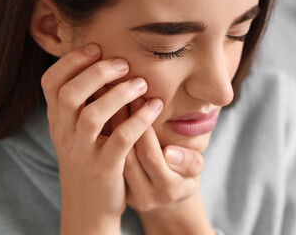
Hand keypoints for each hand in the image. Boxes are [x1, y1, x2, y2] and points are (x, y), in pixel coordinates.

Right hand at [41, 44, 162, 234]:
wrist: (88, 206)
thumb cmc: (89, 160)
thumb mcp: (76, 133)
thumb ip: (81, 105)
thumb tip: (101, 68)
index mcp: (57, 122)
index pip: (50, 83)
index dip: (71, 61)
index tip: (96, 48)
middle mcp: (64, 135)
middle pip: (69, 94)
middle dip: (96, 72)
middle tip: (122, 63)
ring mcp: (82, 153)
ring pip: (93, 116)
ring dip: (119, 94)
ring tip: (141, 83)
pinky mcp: (104, 169)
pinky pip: (121, 139)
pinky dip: (139, 119)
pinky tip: (154, 107)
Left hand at [111, 98, 214, 233]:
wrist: (165, 201)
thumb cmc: (183, 177)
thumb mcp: (194, 171)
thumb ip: (189, 161)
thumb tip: (169, 152)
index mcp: (169, 189)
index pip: (150, 154)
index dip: (142, 126)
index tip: (138, 99)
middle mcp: (146, 196)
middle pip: (128, 155)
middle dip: (123, 121)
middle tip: (119, 94)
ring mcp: (128, 195)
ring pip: (113, 157)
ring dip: (110, 127)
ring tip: (107, 100)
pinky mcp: (116, 189)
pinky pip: (107, 159)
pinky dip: (104, 136)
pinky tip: (101, 115)